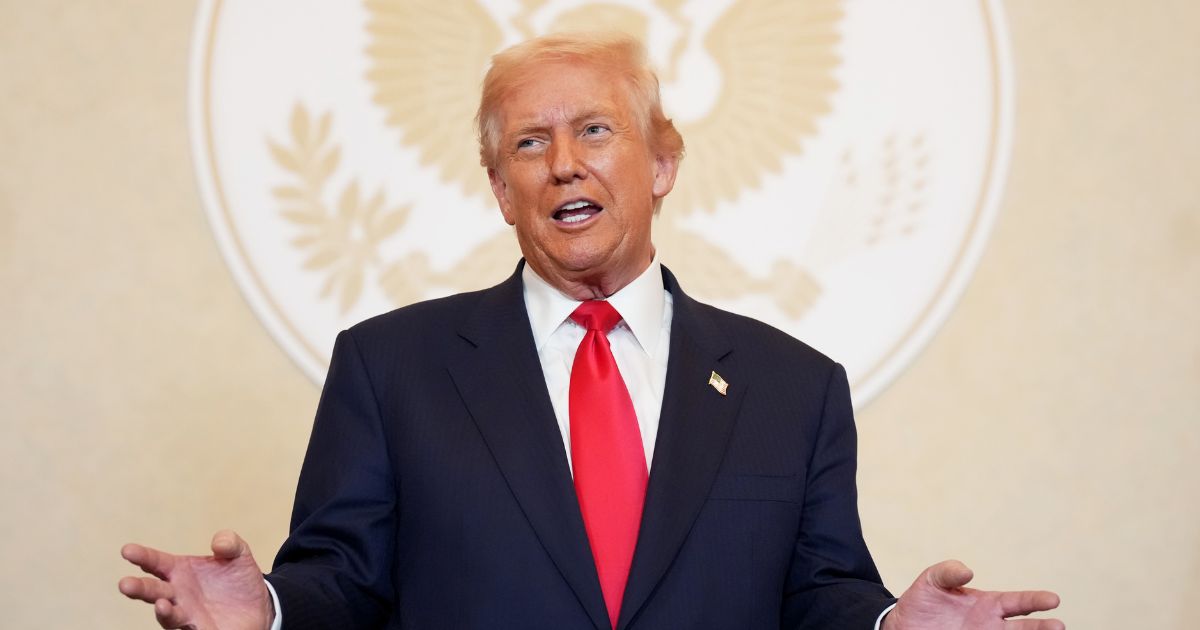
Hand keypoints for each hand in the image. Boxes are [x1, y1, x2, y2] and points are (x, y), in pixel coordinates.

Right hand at [118, 530, 273, 629]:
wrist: (257, 606)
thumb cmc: (238, 579)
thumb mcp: (238, 555)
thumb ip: (230, 543)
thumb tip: (218, 543)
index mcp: (180, 570)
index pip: (156, 562)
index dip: (142, 556)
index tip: (127, 550)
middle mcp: (177, 594)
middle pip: (153, 591)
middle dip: (139, 588)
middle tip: (125, 584)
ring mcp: (186, 614)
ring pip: (168, 615)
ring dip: (162, 611)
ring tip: (161, 604)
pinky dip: (184, 628)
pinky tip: (185, 623)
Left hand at [883, 560, 1062, 629]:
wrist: (903, 626)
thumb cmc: (922, 602)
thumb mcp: (931, 581)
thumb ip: (948, 572)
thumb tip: (968, 571)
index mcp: (988, 604)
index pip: (1018, 602)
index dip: (1036, 601)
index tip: (1054, 600)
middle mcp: (992, 625)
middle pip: (1024, 628)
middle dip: (1042, 627)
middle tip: (1059, 626)